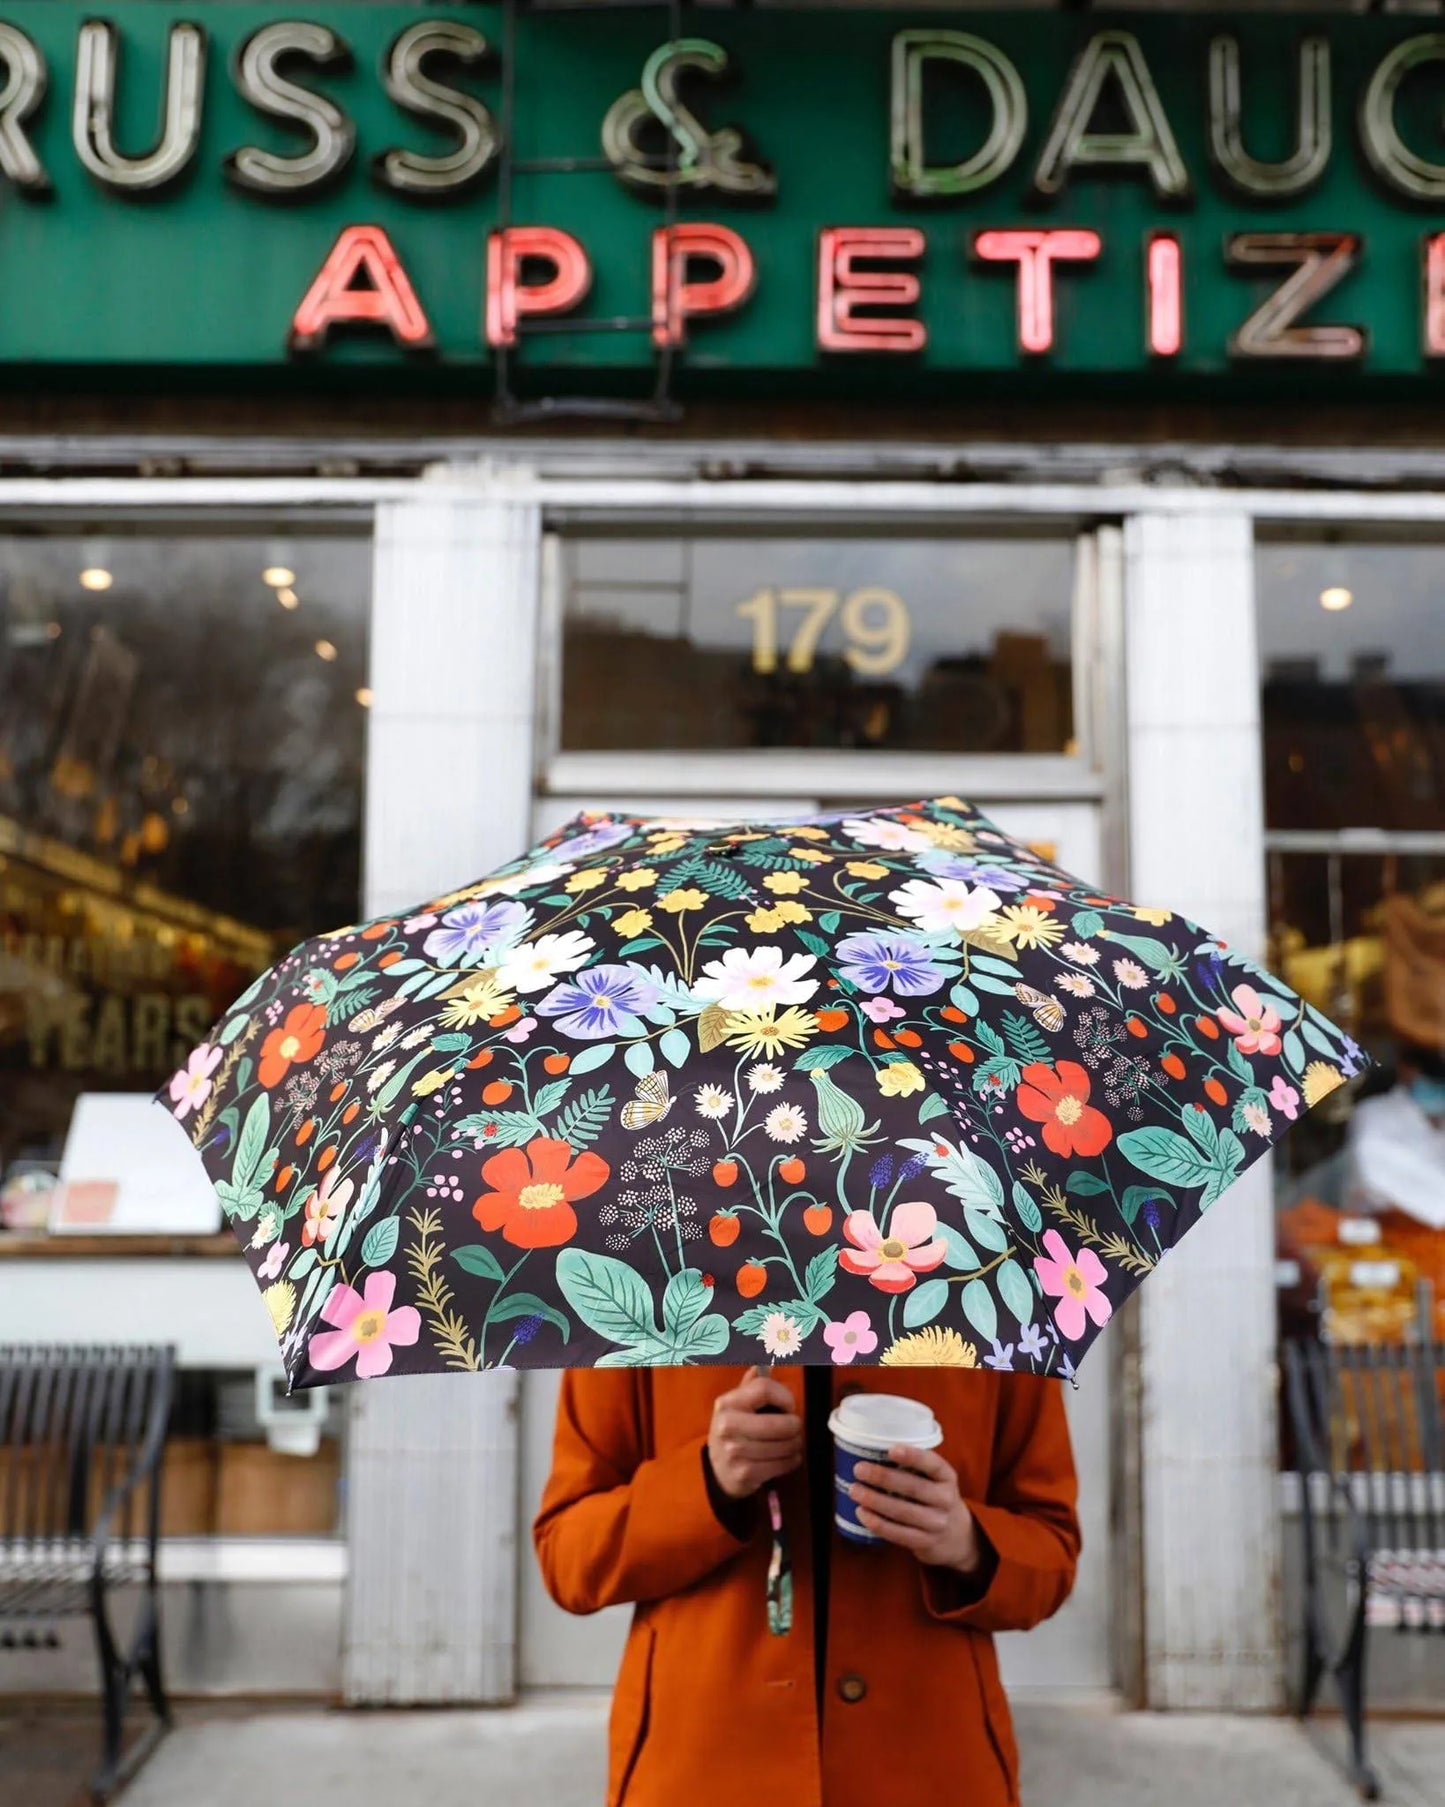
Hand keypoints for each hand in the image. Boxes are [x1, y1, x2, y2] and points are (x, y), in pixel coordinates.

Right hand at [707, 1366, 803, 1500]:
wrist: (718, 1470)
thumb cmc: (735, 1431)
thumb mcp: (736, 1405)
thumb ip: (752, 1384)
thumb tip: (765, 1364)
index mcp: (727, 1403)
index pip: (764, 1389)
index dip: (785, 1396)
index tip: (789, 1406)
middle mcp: (728, 1426)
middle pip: (780, 1423)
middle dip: (795, 1426)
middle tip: (794, 1427)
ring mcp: (735, 1451)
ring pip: (785, 1445)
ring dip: (795, 1444)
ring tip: (791, 1442)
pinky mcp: (745, 1473)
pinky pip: (783, 1464)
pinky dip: (792, 1460)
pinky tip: (788, 1457)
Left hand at [850, 1445, 984, 1574]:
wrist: (956, 1536)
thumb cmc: (934, 1497)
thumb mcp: (935, 1480)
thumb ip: (914, 1467)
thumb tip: (873, 1450)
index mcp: (947, 1477)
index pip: (933, 1464)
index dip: (913, 1456)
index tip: (891, 1449)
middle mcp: (946, 1500)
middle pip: (913, 1487)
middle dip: (883, 1477)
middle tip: (859, 1469)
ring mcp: (937, 1524)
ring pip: (902, 1512)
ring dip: (875, 1500)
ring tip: (854, 1490)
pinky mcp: (925, 1543)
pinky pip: (898, 1534)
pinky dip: (877, 1523)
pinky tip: (862, 1513)